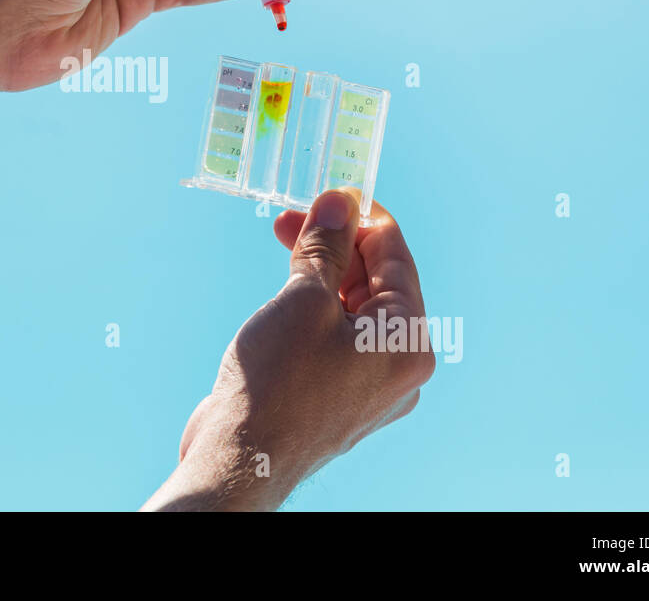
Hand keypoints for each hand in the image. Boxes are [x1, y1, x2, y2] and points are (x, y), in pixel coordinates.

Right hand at [142, 190, 434, 510]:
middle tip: (292, 218)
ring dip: (321, 271)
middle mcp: (398, 366)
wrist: (240, 459)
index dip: (361, 216)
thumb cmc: (277, 382)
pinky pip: (334, 335)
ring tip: (284, 242)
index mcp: (408, 341)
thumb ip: (326, 247)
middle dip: (335, 243)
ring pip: (352, 307)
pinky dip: (314, 306)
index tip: (329, 190)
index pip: (395, 256)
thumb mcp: (303, 299)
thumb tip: (340, 202)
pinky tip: (286, 290)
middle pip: (376, 281)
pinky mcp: (335, 394)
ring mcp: (368, 384)